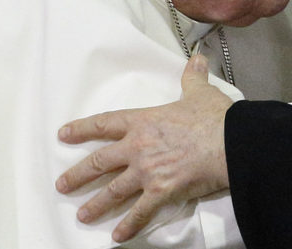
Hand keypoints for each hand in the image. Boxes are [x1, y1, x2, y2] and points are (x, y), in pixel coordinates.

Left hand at [55, 55, 232, 242]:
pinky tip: (117, 236)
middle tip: (62, 185)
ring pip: (113, 191)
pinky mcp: (161, 192)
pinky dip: (128, 225)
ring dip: (96, 205)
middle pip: (99, 162)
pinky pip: (140, 212)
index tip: (64, 134)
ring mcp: (147, 172)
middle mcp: (138, 147)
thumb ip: (192, 78)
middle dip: (78, 175)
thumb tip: (197, 60)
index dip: (82, 129)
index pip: (105, 123)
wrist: (229, 142)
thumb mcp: (200, 92)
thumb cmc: (214, 118)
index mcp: (144, 121)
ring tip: (83, 215)